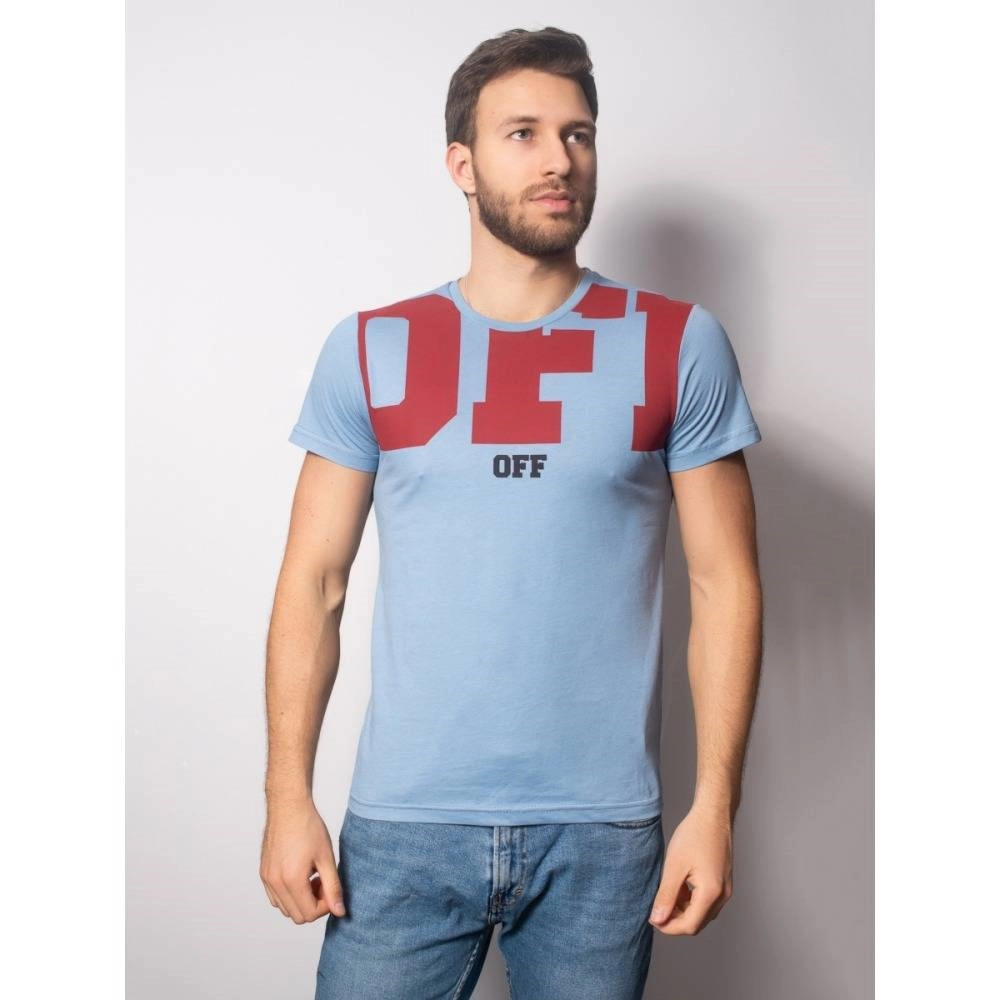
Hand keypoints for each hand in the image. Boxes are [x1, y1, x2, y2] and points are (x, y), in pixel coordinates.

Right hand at [259, 798, 346, 923]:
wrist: (289, 806)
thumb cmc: (308, 827)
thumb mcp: (326, 857)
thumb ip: (333, 887)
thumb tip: (339, 911)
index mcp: (291, 880)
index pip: (309, 914)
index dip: (325, 906)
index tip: (331, 888)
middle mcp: (275, 882)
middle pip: (296, 916)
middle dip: (314, 904)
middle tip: (323, 882)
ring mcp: (267, 878)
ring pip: (285, 908)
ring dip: (301, 900)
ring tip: (312, 876)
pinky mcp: (264, 873)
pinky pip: (276, 897)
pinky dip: (289, 893)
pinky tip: (300, 874)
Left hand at [648, 803, 732, 934]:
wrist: (713, 814)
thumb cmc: (694, 835)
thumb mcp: (674, 866)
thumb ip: (666, 895)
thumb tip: (657, 919)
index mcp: (711, 893)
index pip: (689, 926)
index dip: (669, 927)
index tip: (652, 919)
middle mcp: (722, 895)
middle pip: (697, 922)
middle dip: (675, 921)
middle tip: (656, 909)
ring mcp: (725, 889)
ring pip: (702, 913)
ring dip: (683, 911)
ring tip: (666, 894)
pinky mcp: (723, 882)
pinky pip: (706, 901)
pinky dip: (691, 901)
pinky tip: (678, 887)